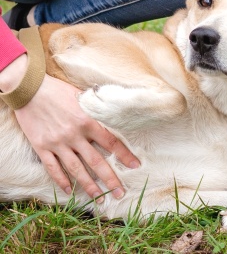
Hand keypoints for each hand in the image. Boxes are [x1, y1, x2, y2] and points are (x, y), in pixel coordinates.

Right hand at [3, 56, 139, 201]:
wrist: (30, 89)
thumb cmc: (59, 90)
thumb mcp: (82, 96)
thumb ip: (96, 110)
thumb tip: (112, 115)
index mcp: (88, 121)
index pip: (111, 142)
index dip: (124, 155)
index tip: (135, 166)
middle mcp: (74, 134)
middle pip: (96, 161)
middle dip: (110, 179)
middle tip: (120, 193)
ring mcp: (58, 143)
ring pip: (76, 169)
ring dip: (89, 185)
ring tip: (98, 198)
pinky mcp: (42, 147)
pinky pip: (53, 168)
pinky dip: (61, 181)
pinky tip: (68, 191)